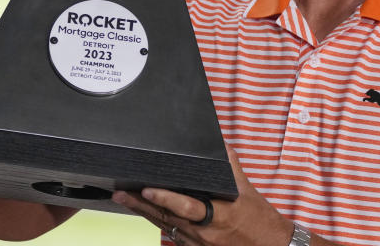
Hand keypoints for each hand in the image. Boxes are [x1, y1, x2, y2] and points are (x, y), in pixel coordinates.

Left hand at [112, 146, 294, 245]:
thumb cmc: (258, 218)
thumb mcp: (247, 189)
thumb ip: (231, 165)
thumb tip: (220, 144)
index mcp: (217, 214)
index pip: (185, 206)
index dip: (164, 198)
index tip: (146, 188)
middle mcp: (203, 232)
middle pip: (165, 217)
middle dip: (141, 204)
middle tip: (120, 193)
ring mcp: (197, 243)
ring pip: (164, 226)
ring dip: (143, 213)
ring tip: (123, 199)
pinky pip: (171, 234)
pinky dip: (157, 222)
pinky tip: (144, 212)